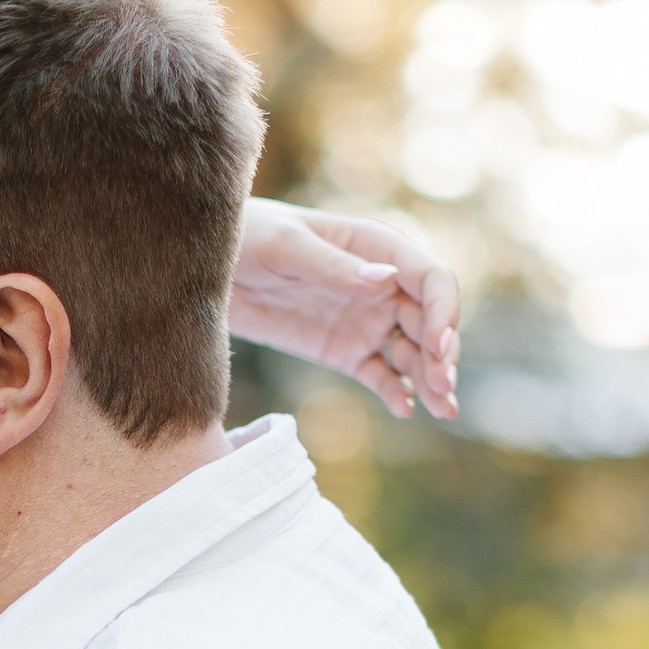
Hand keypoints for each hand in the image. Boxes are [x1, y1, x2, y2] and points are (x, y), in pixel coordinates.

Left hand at [230, 198, 460, 420]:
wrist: (205, 271)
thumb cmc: (247, 238)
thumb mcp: (285, 247)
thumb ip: (333, 266)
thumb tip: (385, 278)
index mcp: (378, 248)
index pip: (432, 280)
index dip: (443, 312)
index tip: (437, 345)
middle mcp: (381, 286)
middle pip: (429, 322)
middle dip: (442, 354)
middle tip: (443, 387)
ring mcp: (365, 321)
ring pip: (412, 353)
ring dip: (430, 379)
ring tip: (442, 410)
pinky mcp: (343, 351)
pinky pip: (380, 374)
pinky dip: (395, 392)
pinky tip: (406, 410)